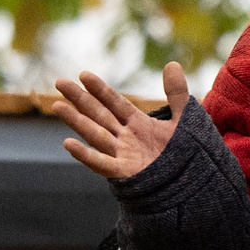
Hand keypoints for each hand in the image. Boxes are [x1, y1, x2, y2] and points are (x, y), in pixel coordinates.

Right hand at [57, 61, 188, 180]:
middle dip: (80, 99)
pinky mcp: (125, 173)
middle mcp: (126, 138)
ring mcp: (123, 155)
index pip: (115, 102)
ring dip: (76, 121)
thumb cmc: (187, 156)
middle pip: (99, 115)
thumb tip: (172, 63)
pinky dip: (85, 155)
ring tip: (57, 106)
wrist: (193, 186)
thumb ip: (177, 93)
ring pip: (95, 134)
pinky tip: (68, 143)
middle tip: (59, 83)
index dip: (100, 89)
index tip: (83, 75)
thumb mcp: (184, 120)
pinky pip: (101, 163)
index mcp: (138, 124)